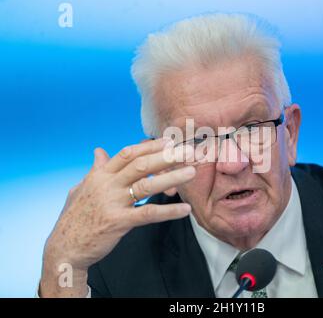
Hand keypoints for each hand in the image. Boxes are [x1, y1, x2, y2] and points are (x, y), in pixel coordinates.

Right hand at [40, 138, 194, 296]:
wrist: (64, 248)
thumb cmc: (75, 218)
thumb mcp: (81, 188)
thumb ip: (95, 169)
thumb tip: (99, 151)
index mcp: (99, 175)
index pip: (128, 154)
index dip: (149, 146)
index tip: (168, 141)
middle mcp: (107, 185)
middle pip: (141, 165)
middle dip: (166, 156)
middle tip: (187, 151)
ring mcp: (112, 203)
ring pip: (147, 185)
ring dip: (172, 178)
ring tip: (191, 172)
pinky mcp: (118, 222)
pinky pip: (148, 214)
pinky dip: (168, 211)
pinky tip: (185, 209)